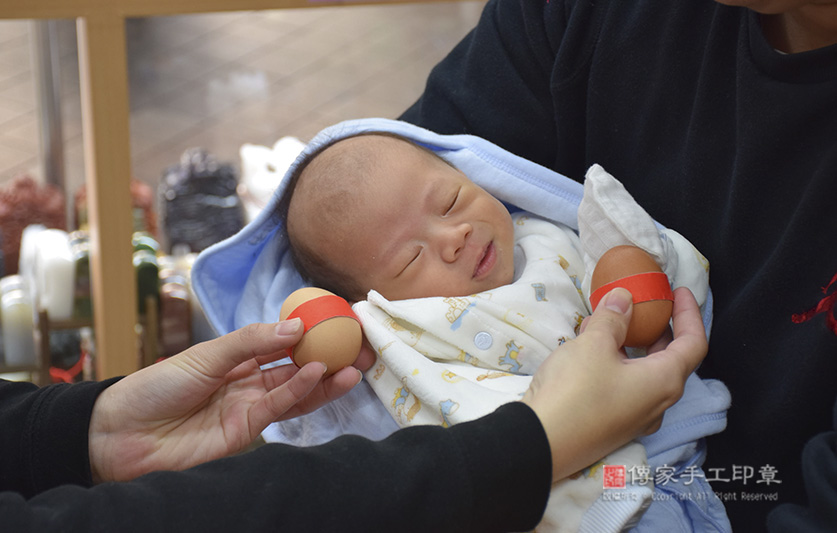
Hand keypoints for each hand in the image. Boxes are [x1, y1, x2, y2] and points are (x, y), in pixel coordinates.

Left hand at [89, 319, 373, 482]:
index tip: (335, 322)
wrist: (120, 432)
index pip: (281, 344)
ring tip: (351, 365)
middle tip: (357, 349)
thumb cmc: (154, 387)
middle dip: (328, 359)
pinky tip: (318, 374)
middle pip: (296, 370)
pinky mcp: (245, 432)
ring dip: (323, 379)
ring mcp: (248, 408)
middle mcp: (248, 383)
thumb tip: (294, 327)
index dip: (309, 334)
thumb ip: (249, 340)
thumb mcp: (204, 354)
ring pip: (296, 392)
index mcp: (237, 359)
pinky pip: (279, 408)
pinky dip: (300, 390)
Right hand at [522, 287, 706, 481]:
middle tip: (647, 305)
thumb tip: (624, 298)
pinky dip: (621, 363)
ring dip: (637, 346)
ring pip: (647, 374)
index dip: (689, 313)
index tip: (680, 291)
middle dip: (661, 328)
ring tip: (614, 323)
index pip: (693, 343)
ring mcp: (635, 418)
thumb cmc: (575, 391)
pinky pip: (627, 387)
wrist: (541, 441)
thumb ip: (613, 318)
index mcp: (664, 382)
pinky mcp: (613, 424)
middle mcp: (658, 403)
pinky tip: (596, 352)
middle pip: (672, 360)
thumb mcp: (593, 344)